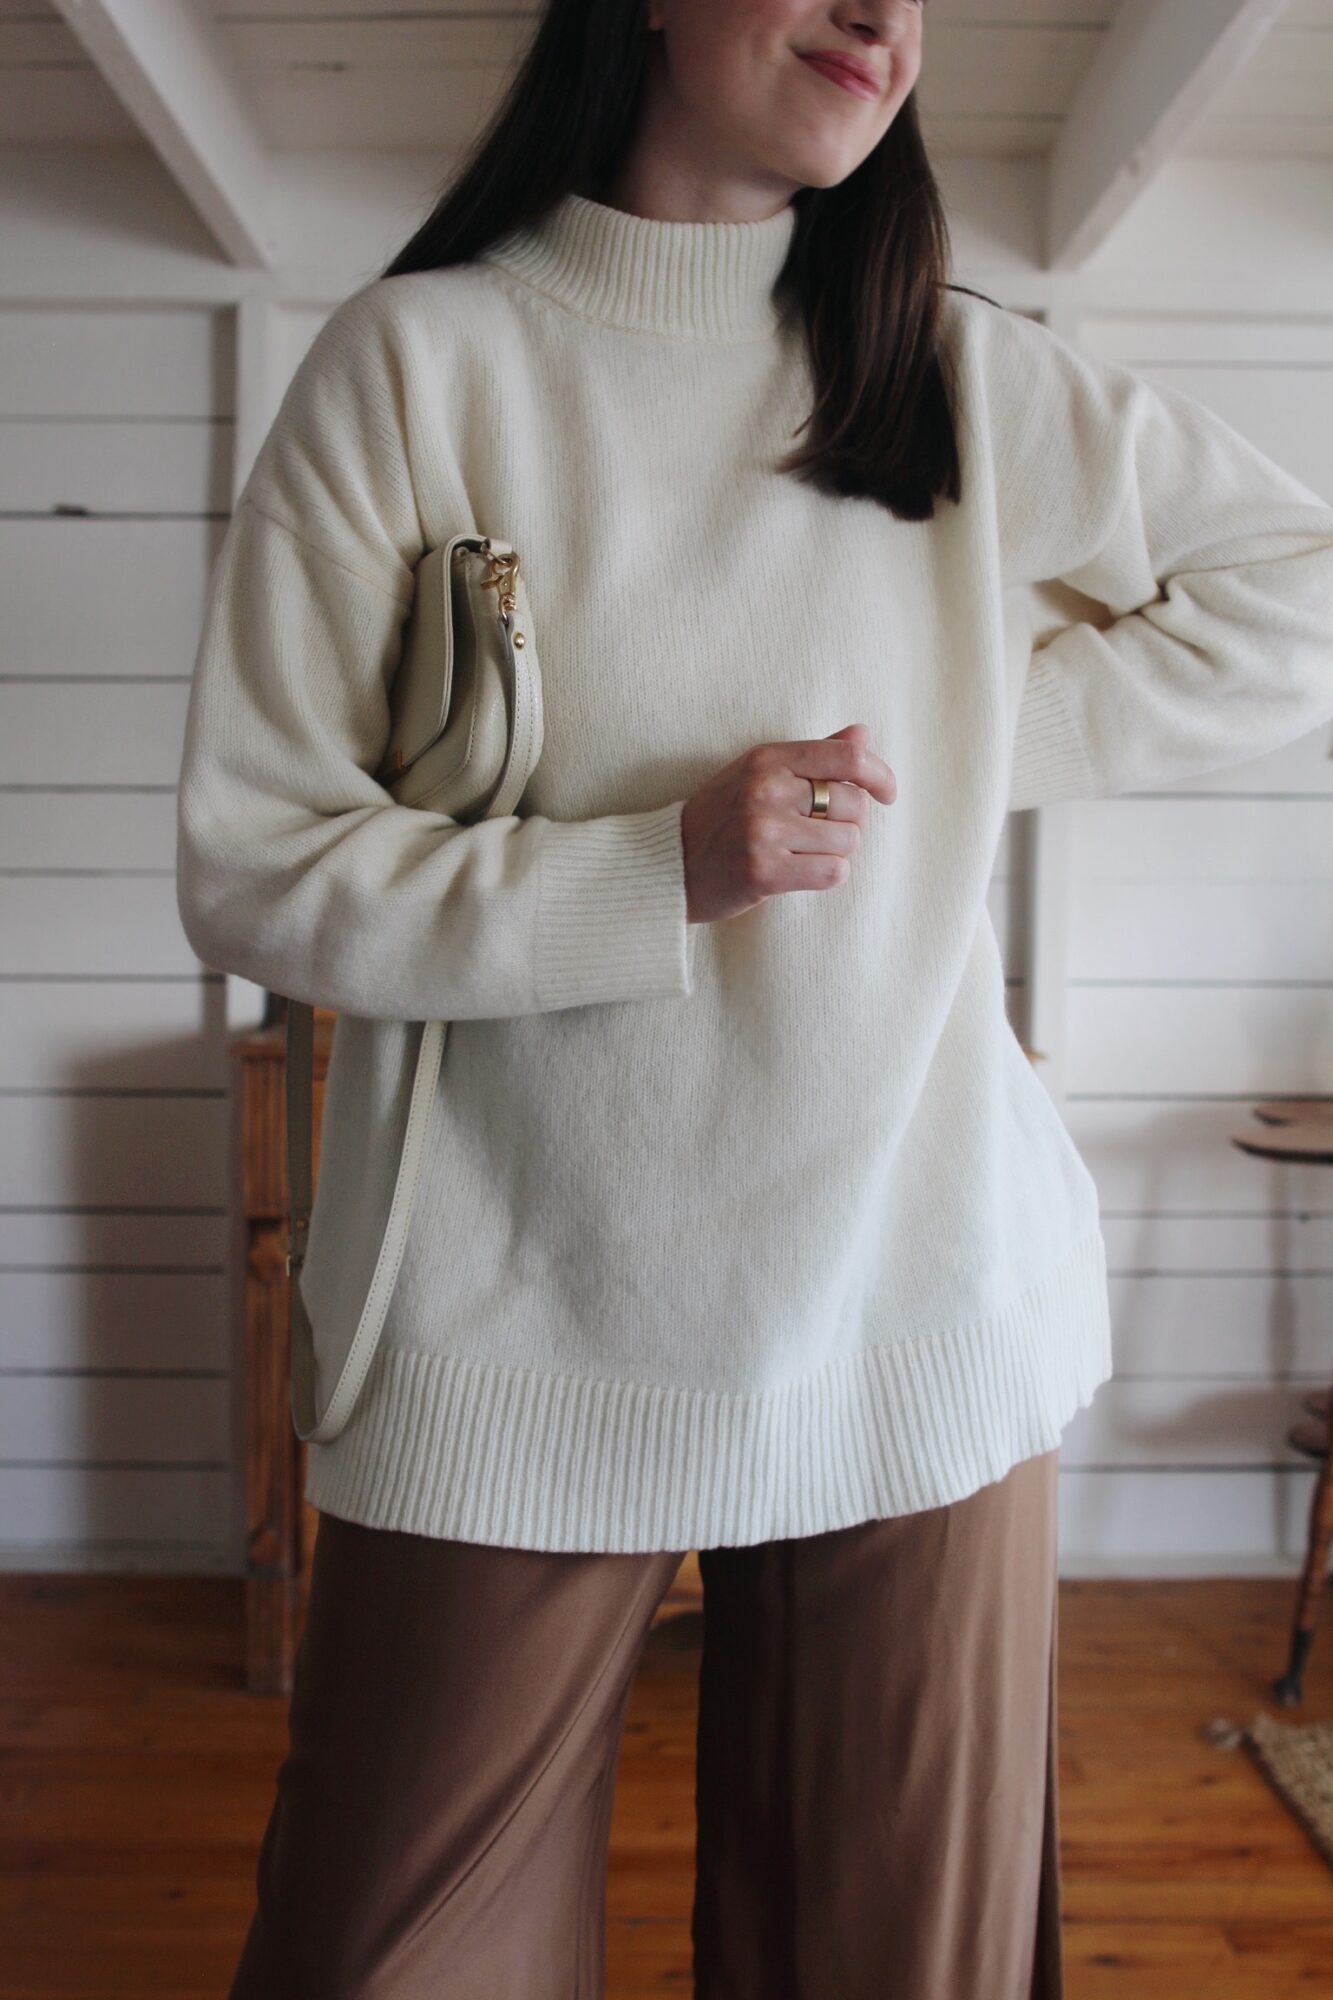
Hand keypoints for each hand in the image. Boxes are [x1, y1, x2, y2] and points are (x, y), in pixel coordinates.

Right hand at [680, 723, 896, 926]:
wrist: (667, 864)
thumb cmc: (720, 818)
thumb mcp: (758, 774)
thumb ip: (813, 756)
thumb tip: (863, 734)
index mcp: (767, 758)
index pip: (848, 757)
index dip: (880, 776)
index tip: (887, 795)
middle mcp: (766, 789)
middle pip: (854, 804)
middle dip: (849, 823)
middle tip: (819, 834)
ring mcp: (763, 831)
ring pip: (847, 841)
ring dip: (835, 853)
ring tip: (801, 854)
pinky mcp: (763, 871)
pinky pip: (833, 873)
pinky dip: (825, 876)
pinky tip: (799, 873)